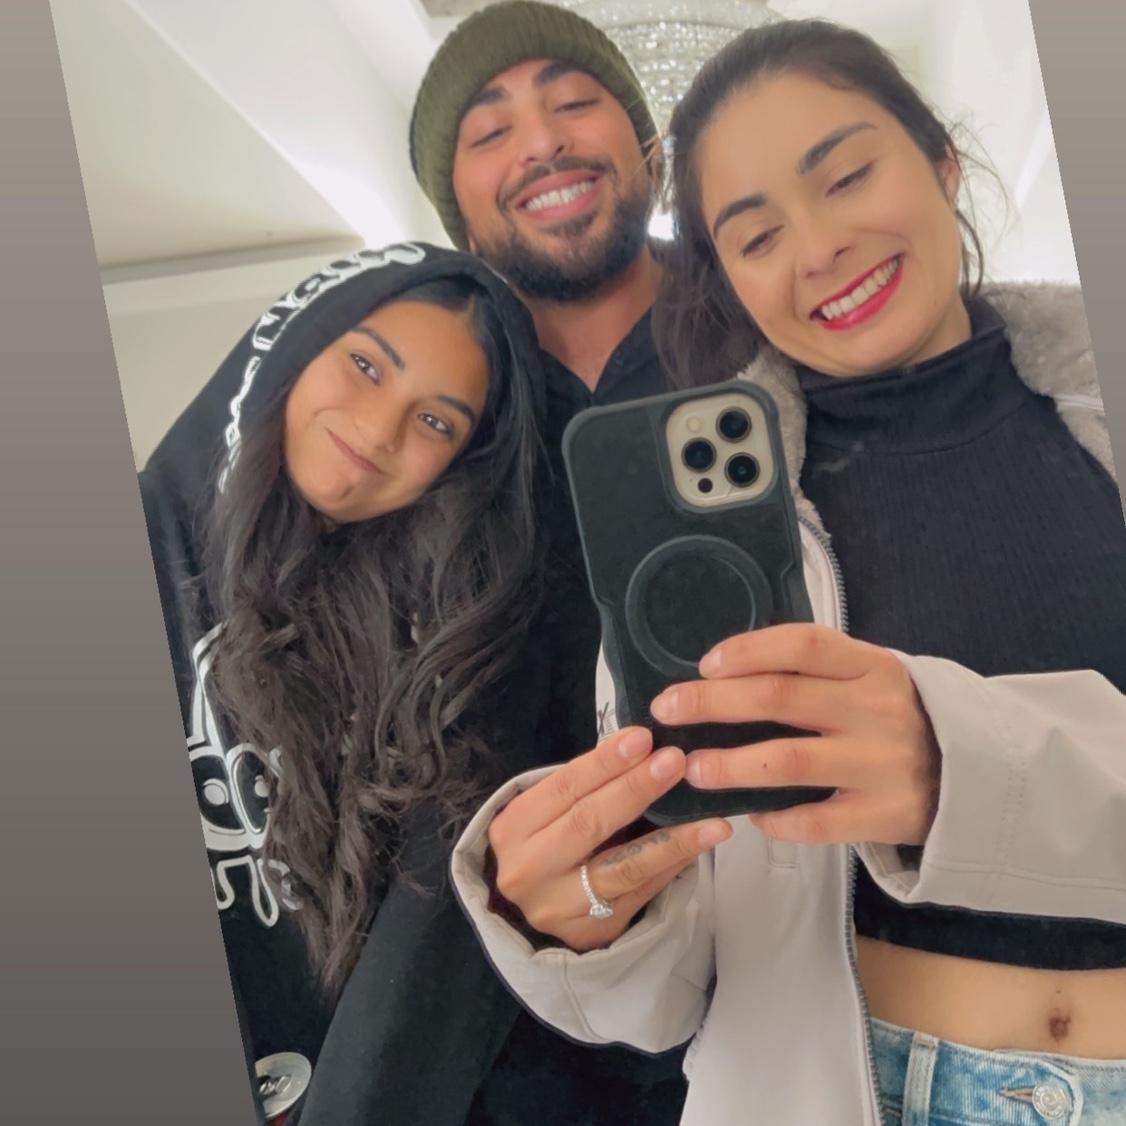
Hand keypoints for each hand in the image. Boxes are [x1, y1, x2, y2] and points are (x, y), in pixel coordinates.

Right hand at [487, 726, 732, 951]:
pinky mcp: (591, 931)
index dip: (605, 762)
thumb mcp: (546, 808)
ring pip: (622, 869)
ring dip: (672, 841)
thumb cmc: (545, 836)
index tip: (644, 738)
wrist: (533, 900)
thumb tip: (644, 749)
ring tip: (712, 821)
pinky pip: (640, 893)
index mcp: (513, 828)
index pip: (564, 787)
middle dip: (637, 789)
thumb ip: (586, 785)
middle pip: (589, 823)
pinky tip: (700, 845)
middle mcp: (529, 869)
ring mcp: (559, 906)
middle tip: (676, 762)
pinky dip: (672, 865)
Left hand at [650, 624, 940, 846]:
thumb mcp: (870, 680)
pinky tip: (752, 814)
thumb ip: (814, 674)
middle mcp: (877, 710)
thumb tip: (722, 675)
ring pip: (790, 761)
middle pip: (781, 698)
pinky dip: (777, 819)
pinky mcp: (885, 815)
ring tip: (693, 769)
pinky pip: (817, 821)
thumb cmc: (897, 718)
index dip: (748, 650)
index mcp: (872, 666)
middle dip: (713, 703)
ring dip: (732, 763)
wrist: (976, 775)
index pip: (803, 644)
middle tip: (667, 710)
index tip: (705, 663)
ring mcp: (882, 764)